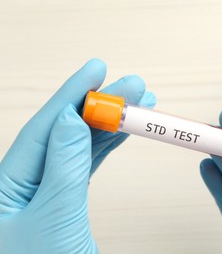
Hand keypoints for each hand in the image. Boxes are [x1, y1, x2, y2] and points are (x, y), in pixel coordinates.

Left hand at [0, 59, 155, 253]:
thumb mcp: (54, 221)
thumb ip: (62, 169)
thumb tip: (70, 119)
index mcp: (8, 186)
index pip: (45, 128)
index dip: (73, 95)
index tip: (99, 69)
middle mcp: (24, 183)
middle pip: (66, 131)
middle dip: (102, 105)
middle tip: (135, 85)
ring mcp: (45, 191)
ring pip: (80, 145)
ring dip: (110, 123)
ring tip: (139, 105)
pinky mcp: (63, 201)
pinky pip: (86, 165)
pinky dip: (107, 147)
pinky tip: (123, 133)